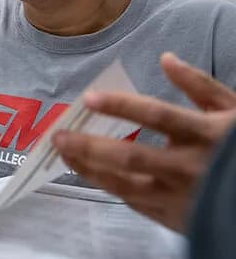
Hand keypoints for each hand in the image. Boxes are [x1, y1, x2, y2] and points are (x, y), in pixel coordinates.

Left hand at [53, 52, 235, 231]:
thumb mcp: (232, 110)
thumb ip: (199, 85)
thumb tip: (166, 58)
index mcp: (204, 133)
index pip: (156, 115)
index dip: (121, 106)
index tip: (89, 97)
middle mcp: (189, 167)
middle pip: (130, 155)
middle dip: (90, 145)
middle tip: (58, 134)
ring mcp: (180, 196)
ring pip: (125, 184)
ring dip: (89, 168)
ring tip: (63, 152)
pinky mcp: (174, 217)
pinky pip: (133, 202)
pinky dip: (107, 185)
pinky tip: (87, 171)